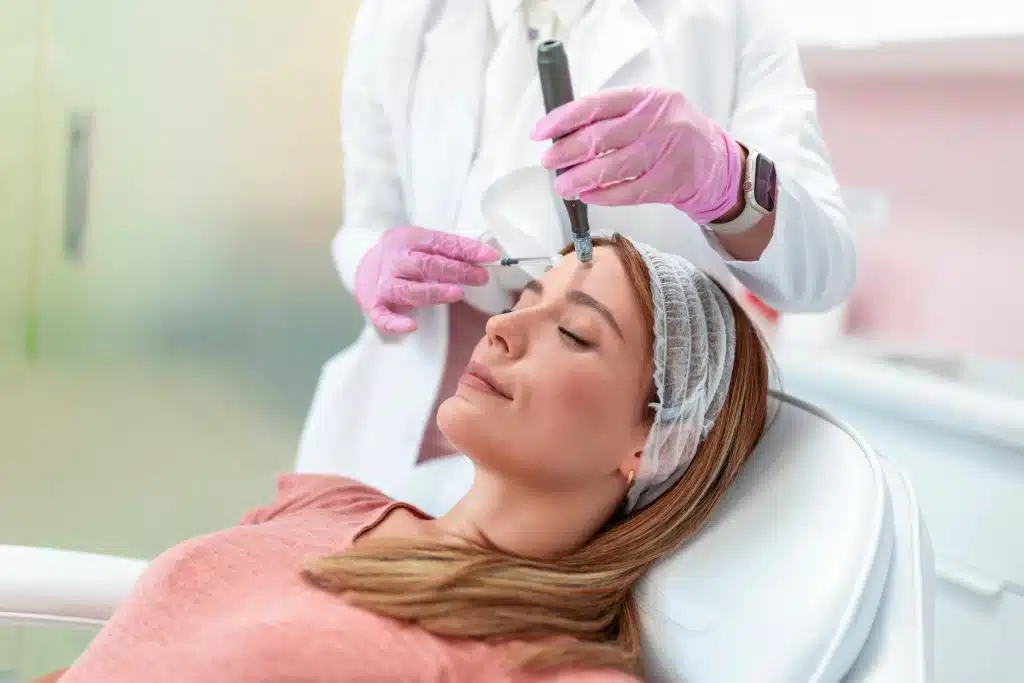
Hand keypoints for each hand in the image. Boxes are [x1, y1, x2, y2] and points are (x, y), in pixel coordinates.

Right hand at [355, 226, 499, 333]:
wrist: (363, 267)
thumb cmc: (405, 257)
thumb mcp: (422, 244)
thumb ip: (448, 251)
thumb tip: (485, 258)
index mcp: (407, 239)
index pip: (440, 243)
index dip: (466, 249)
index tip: (490, 256)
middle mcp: (394, 260)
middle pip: (426, 265)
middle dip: (457, 271)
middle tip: (481, 277)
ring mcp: (384, 284)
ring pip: (409, 290)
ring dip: (434, 292)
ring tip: (457, 293)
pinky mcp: (375, 306)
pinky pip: (383, 317)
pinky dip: (395, 323)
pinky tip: (411, 326)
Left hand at [532, 87, 742, 223]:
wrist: (716, 162)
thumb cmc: (673, 132)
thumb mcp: (649, 110)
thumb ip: (614, 116)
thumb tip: (565, 133)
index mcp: (648, 97)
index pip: (597, 105)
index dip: (564, 119)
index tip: (542, 132)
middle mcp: (659, 121)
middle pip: (601, 137)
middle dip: (567, 151)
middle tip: (548, 161)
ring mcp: (666, 152)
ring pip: (612, 167)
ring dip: (580, 178)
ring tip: (562, 184)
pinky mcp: (670, 182)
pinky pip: (628, 192)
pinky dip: (603, 195)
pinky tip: (587, 196)